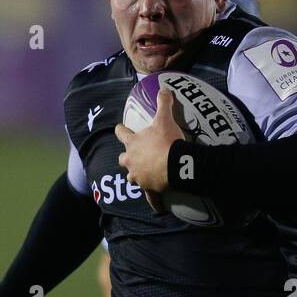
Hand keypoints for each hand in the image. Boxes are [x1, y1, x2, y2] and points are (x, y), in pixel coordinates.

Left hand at [115, 88, 183, 210]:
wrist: (175, 164)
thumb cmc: (166, 141)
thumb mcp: (165, 119)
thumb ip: (163, 103)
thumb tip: (163, 88)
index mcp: (132, 143)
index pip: (121, 133)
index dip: (121, 130)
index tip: (120, 128)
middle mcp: (131, 161)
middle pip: (123, 159)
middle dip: (127, 158)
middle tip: (135, 156)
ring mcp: (139, 177)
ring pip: (132, 178)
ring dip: (136, 176)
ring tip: (144, 175)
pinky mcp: (150, 189)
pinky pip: (151, 198)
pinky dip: (154, 202)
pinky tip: (157, 208)